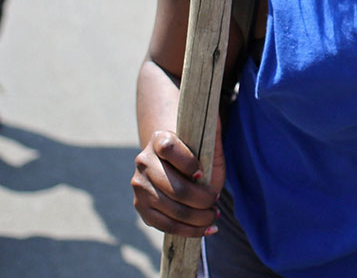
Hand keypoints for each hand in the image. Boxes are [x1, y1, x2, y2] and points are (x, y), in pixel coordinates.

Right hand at [132, 122, 225, 236]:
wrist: (172, 164)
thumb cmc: (194, 154)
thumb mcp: (205, 143)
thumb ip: (211, 137)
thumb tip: (216, 127)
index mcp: (159, 140)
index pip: (169, 149)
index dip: (188, 163)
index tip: (202, 173)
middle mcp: (144, 161)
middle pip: (176, 189)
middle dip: (203, 200)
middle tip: (216, 200)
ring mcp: (140, 186)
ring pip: (174, 211)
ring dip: (200, 218)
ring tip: (213, 215)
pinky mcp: (141, 207)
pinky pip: (167, 226)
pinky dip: (190, 230)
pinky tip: (206, 228)